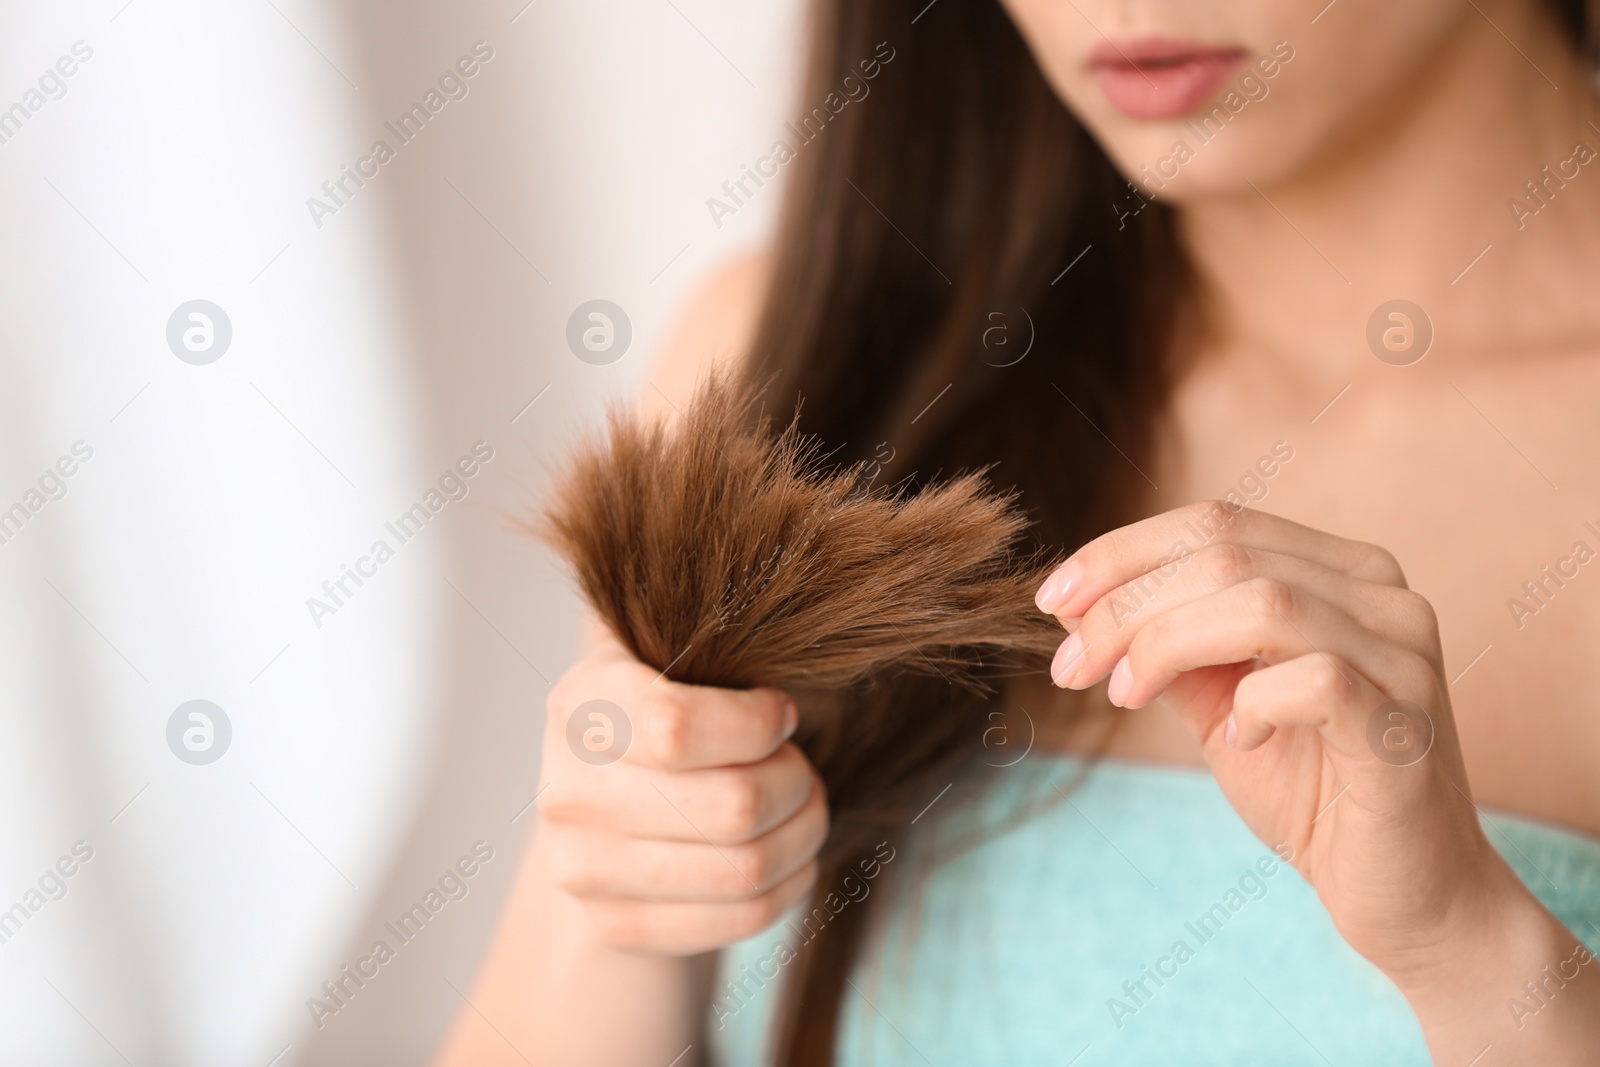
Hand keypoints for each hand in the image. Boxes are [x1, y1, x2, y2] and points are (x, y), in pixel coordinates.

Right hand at [536, 631, 826, 954]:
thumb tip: (782, 684)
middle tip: (796, 762)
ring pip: (746, 868)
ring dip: (803, 831)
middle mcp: (566, 792)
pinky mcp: (616, 924)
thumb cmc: (669, 704)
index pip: (676, 727)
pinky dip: (791, 882)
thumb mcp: (675, 656)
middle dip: (794, 780)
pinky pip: (742, 918)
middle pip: (732, 806)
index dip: (755, 723)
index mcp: (578, 704)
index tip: (780, 714)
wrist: (612, 790)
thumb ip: (716, 651)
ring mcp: (583, 869)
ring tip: (802, 802)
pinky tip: (791, 852)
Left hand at [1034, 501, 1521, 985]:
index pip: (1215, 523)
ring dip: (1164, 644)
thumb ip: (1166, 646)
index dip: (1121, 553)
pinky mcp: (1406, 720)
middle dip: (1124, 606)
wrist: (1403, 893)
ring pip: (1261, 602)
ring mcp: (1402, 653)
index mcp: (1338, 571)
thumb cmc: (1311, 789)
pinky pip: (1315, 678)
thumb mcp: (1219, 702)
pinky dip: (1252, 703)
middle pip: (1224, 555)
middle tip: (1069, 666)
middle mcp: (1381, 593)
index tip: (1051, 601)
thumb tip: (1074, 604)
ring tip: (1124, 694)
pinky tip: (1238, 741)